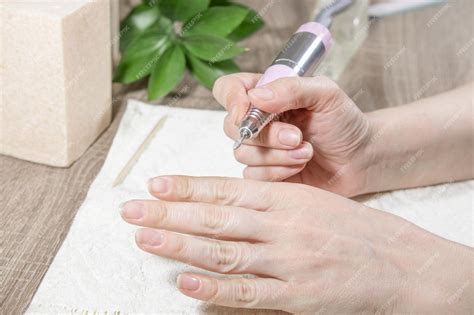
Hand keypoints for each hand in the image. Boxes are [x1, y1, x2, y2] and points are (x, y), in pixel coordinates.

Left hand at [120, 176, 471, 312]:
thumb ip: (266, 202)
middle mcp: (282, 227)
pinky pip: (249, 293)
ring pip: (224, 252)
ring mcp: (288, 262)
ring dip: (180, 246)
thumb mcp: (309, 200)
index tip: (155, 184)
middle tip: (132, 210)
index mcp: (286, 198)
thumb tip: (221, 204)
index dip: (187, 187)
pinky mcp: (297, 296)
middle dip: (169, 214)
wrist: (398, 261)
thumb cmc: (350, 227)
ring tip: (146, 239)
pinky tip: (186, 282)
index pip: (225, 189)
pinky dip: (214, 288)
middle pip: (215, 219)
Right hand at [214, 73, 370, 196]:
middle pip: (232, 127)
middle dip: (266, 135)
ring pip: (242, 154)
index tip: (247, 111)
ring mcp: (260, 149)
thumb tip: (255, 97)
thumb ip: (291, 88)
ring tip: (307, 151)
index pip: (228, 89)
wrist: (360, 158)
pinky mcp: (265, 173)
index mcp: (267, 94)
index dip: (231, 99)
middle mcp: (258, 120)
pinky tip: (300, 166)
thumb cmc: (344, 122)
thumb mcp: (325, 94)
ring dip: (278, 155)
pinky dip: (279, 172)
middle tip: (297, 136)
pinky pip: (253, 175)